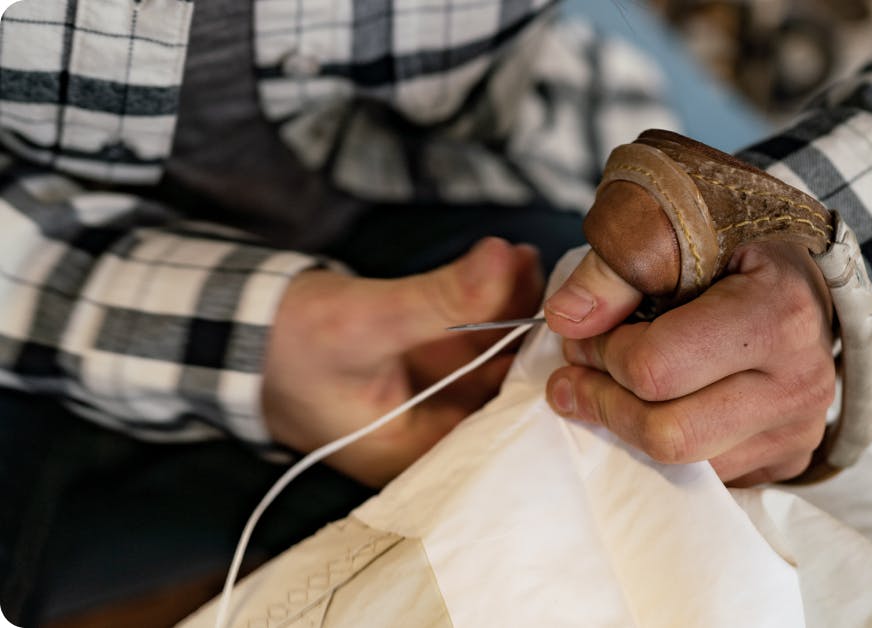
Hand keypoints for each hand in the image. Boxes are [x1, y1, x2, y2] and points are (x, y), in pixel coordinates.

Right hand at [262, 237, 542, 486]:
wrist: (231, 329)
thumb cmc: (286, 342)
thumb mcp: (368, 319)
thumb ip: (442, 298)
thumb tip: (507, 259)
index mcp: (413, 453)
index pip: (499, 423)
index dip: (536, 372)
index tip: (566, 325)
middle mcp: (425, 437)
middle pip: (499, 387)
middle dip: (529, 334)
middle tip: (557, 283)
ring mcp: (423, 403)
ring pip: (487, 359)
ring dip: (511, 311)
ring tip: (533, 264)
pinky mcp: (418, 371)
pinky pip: (467, 341)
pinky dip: (486, 306)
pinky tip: (508, 267)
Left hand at [543, 240, 834, 486]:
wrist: (797, 261)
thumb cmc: (731, 231)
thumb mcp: (670, 215)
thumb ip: (614, 265)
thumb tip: (566, 320)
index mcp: (778, 312)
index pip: (656, 369)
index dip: (601, 353)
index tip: (586, 330)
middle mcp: (801, 380)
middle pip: (668, 434)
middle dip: (605, 402)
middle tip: (580, 368)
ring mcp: (799, 426)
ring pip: (684, 464)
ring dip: (630, 426)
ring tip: (613, 381)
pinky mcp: (790, 456)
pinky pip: (706, 475)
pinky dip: (666, 441)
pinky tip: (656, 400)